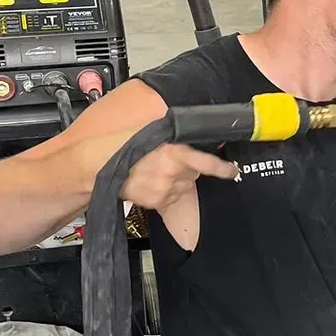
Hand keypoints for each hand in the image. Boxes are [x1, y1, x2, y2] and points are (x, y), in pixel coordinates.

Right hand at [118, 142, 241, 209]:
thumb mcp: (154, 134)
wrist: (102, 164)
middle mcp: (172, 173)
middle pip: (194, 174)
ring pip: (184, 187)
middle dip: (188, 169)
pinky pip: (170, 197)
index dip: (224, 169)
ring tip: (157, 172)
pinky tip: (152, 182)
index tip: (233, 170)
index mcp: (174, 153)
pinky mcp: (156, 201)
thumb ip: (175, 139)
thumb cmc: (125, 144)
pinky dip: (165, 191)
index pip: (207, 163)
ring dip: (177, 181)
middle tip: (171, 162)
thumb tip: (192, 138)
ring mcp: (164, 189)